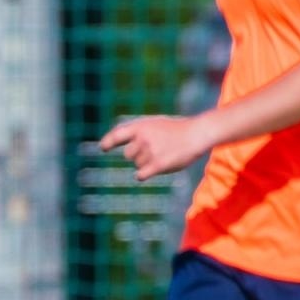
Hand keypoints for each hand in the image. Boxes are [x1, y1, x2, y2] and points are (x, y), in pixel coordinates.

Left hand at [98, 114, 216, 180]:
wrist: (196, 134)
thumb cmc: (176, 130)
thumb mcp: (155, 124)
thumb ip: (138, 132)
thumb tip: (121, 144)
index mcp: (140, 126)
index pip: (117, 135)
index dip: (108, 142)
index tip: (103, 148)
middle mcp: (142, 138)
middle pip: (127, 155)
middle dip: (137, 155)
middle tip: (154, 150)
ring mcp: (150, 151)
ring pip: (137, 165)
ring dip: (146, 164)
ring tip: (162, 155)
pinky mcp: (158, 165)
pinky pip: (140, 175)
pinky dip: (142, 175)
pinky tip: (146, 174)